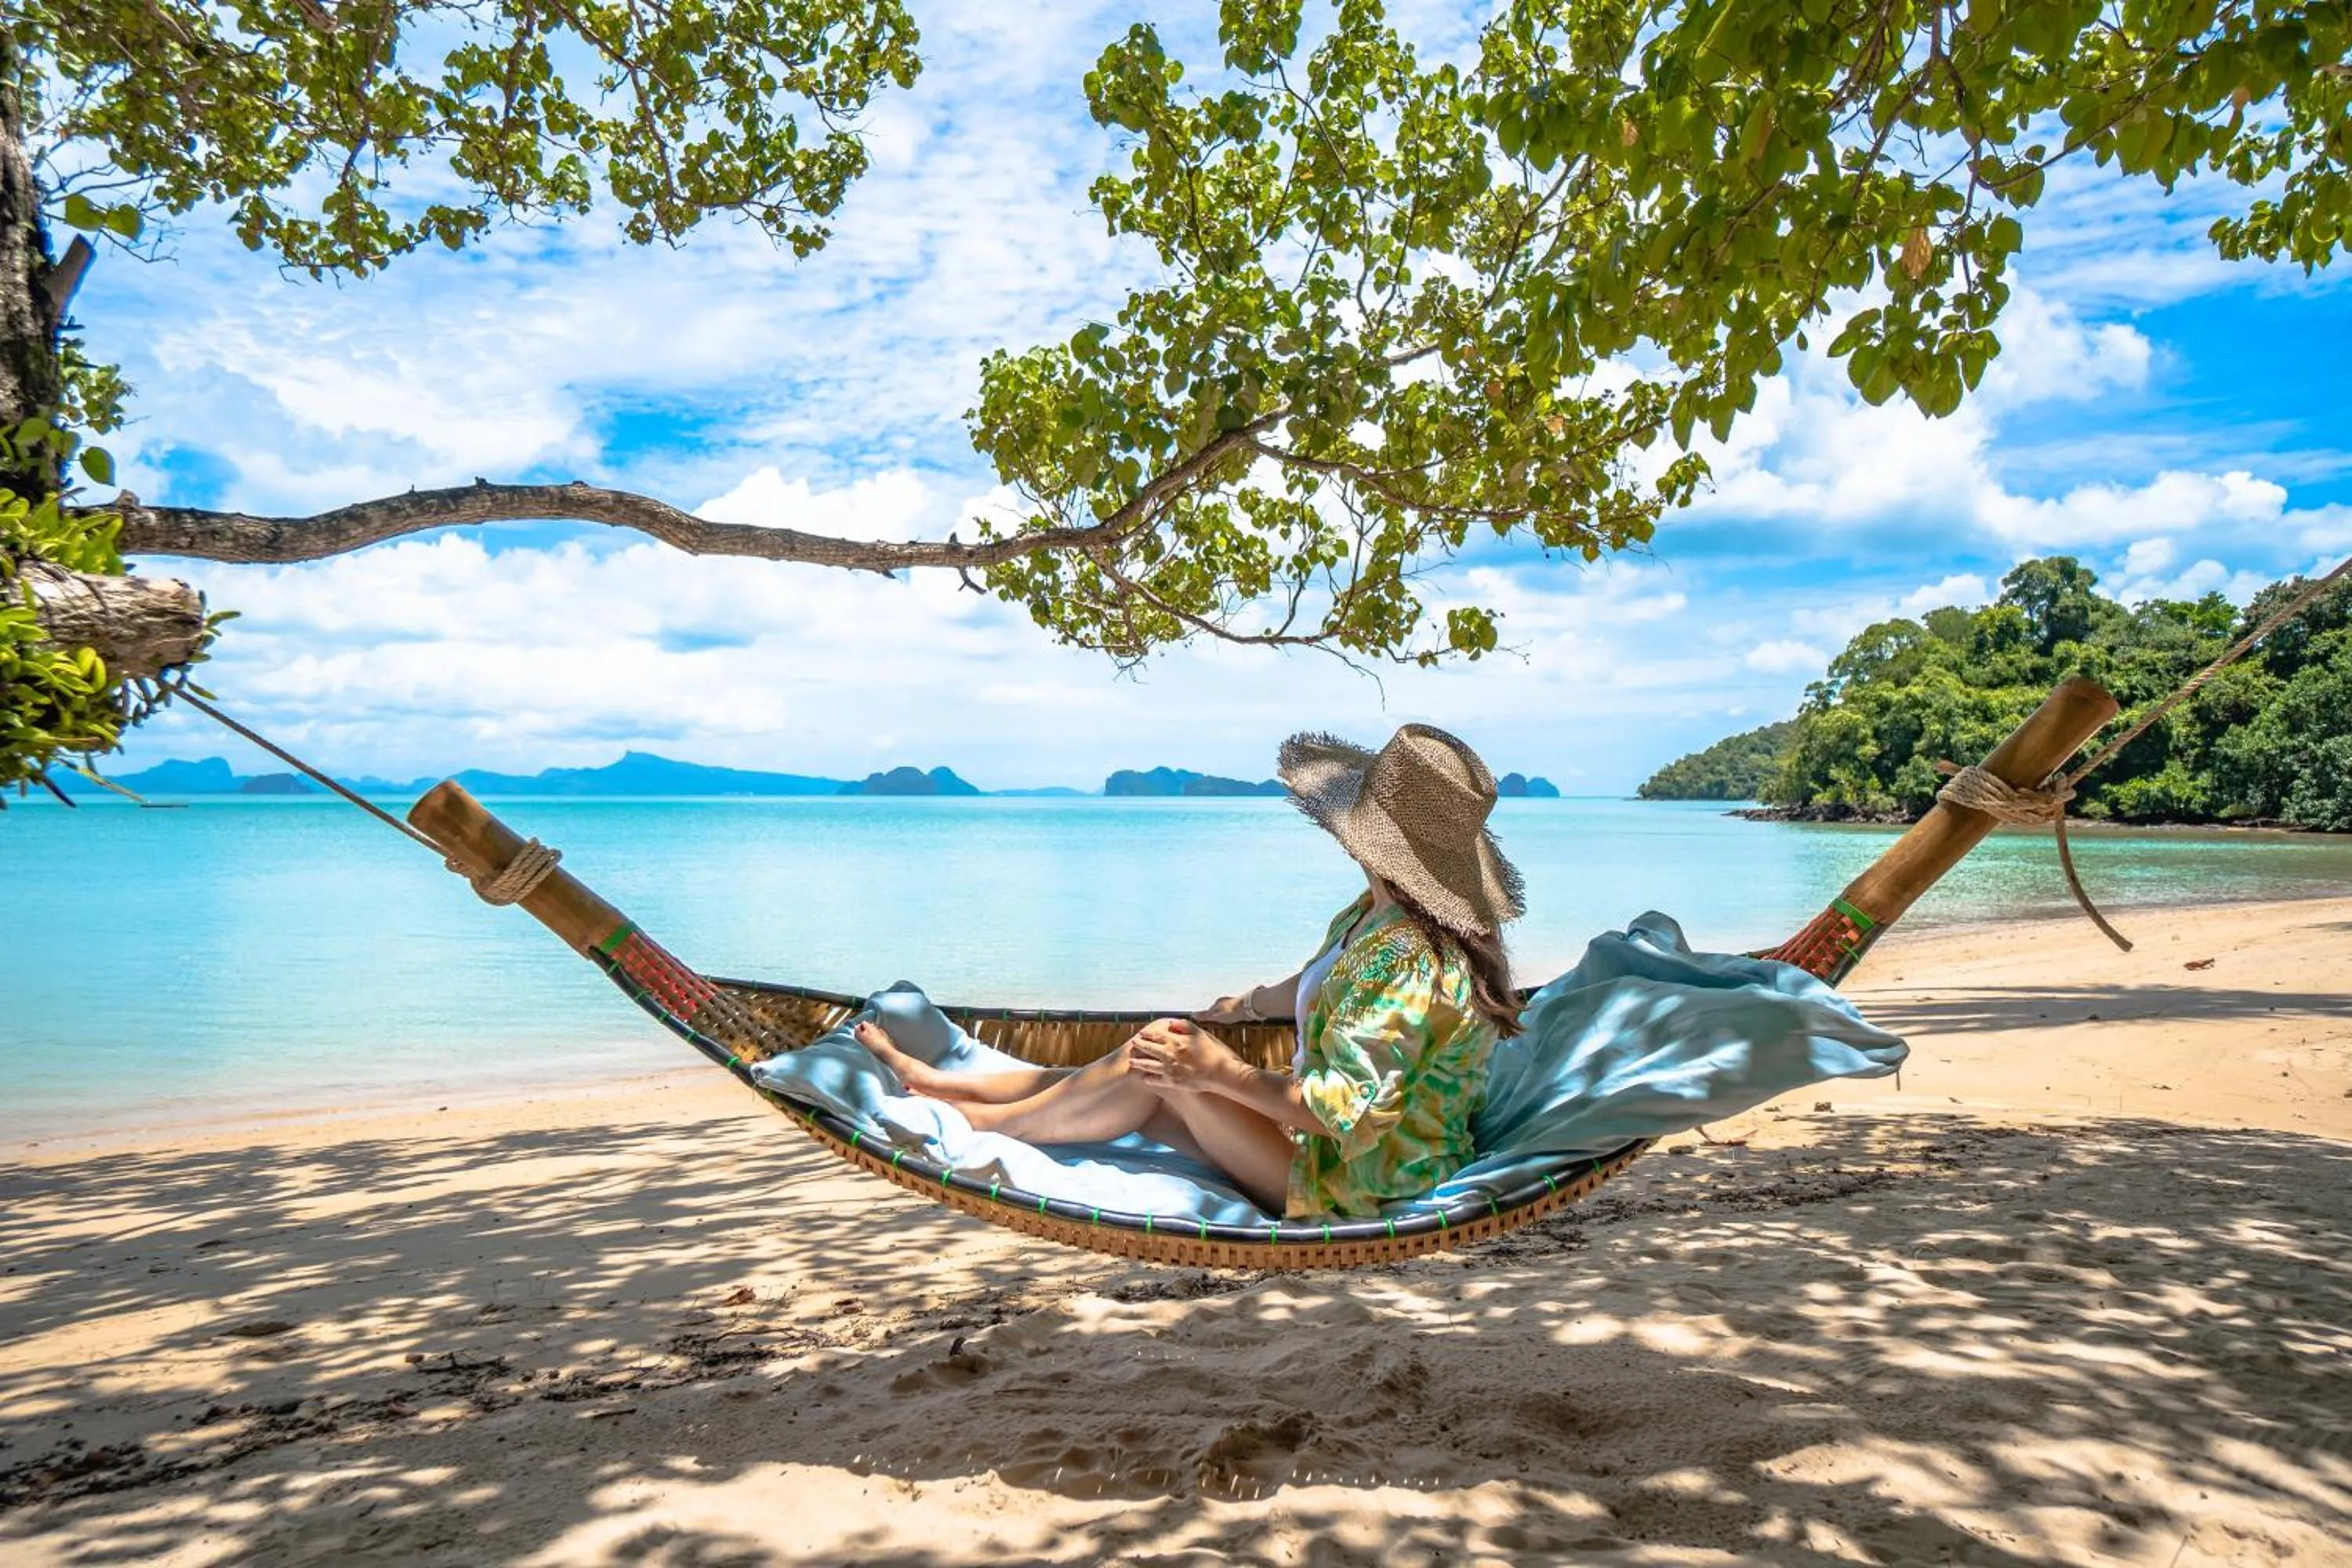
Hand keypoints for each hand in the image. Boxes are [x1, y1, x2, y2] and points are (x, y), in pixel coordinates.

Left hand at [1128, 1017, 1242, 1091]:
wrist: (1219, 1073)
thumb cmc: (1212, 1052)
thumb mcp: (1199, 1034)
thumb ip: (1184, 1026)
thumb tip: (1170, 1023)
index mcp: (1175, 1041)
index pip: (1155, 1035)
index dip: (1146, 1034)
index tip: (1140, 1033)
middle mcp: (1169, 1054)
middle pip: (1148, 1049)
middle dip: (1138, 1046)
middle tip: (1132, 1044)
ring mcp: (1169, 1069)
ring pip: (1147, 1065)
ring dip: (1138, 1063)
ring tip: (1131, 1062)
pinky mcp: (1172, 1082)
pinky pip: (1155, 1080)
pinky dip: (1148, 1079)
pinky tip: (1144, 1078)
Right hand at [1193, 993, 1257, 1025]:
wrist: (1250, 1007)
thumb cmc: (1233, 1011)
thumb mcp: (1216, 1016)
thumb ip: (1205, 1016)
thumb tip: (1192, 1015)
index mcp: (1218, 1002)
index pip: (1210, 1010)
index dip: (1209, 1017)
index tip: (1207, 1023)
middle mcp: (1226, 1001)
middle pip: (1220, 1009)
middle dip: (1219, 1016)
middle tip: (1217, 1024)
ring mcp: (1236, 1003)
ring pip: (1229, 1011)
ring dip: (1228, 1016)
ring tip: (1227, 1024)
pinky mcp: (1244, 1006)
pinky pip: (1237, 1012)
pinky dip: (1236, 1016)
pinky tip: (1237, 1021)